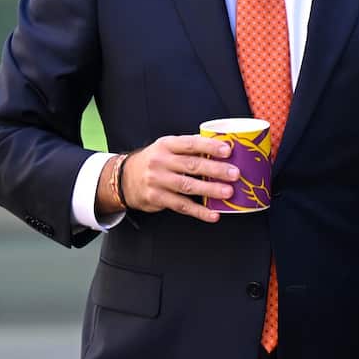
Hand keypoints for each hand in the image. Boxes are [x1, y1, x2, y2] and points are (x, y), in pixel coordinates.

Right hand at [96, 135, 239, 221]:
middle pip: (191, 165)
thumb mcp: (167, 147)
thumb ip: (190, 147)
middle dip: (215, 169)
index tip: (228, 150)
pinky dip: (199, 211)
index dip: (210, 146)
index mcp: (167, 145)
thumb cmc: (155, 161)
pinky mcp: (156, 198)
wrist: (124, 178)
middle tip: (234, 173)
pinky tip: (213, 214)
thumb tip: (221, 146)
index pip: (191, 144)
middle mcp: (161, 162)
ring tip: (228, 192)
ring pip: (187, 186)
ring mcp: (157, 181)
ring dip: (210, 190)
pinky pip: (181, 206)